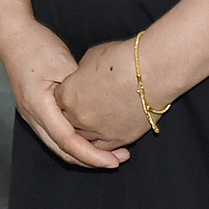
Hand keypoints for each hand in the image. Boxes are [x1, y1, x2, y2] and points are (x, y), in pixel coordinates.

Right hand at [0, 15, 129, 168]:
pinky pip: (55, 135)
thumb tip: (99, 111)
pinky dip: (74, 143)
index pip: (67, 141)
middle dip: (90, 160)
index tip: (114, 161)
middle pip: (62, 151)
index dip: (92, 155)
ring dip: (82, 153)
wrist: (13, 35)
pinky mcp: (35, 111)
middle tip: (118, 159)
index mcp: (38, 105)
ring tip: (109, 153)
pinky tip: (91, 138)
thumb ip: (79, 90)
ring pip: (58, 146)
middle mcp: (32, 116)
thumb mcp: (63, 64)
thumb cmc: (37, 45)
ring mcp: (31, 115)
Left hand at [56, 37, 154, 154]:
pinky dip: (102, 145)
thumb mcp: (89, 59)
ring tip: (98, 122)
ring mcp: (97, 130)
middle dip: (75, 115)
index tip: (77, 93)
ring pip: (84, 139)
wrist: (151, 72)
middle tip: (87, 108)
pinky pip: (103, 149)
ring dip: (88, 132)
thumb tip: (83, 82)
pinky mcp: (118, 139)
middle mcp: (78, 116)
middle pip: (69, 122)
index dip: (67, 97)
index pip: (58, 101)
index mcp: (67, 95)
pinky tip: (108, 135)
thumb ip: (80, 75)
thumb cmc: (122, 59)